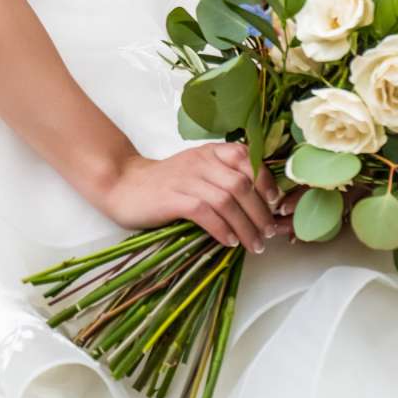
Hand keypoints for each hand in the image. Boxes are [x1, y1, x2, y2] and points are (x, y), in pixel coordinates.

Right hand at [99, 141, 291, 254]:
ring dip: (246, 226)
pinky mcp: (173, 198)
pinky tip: (230, 242)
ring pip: (227, 200)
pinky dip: (222, 229)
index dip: (266, 180)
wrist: (123, 185)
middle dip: (260, 212)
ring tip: (255, 244)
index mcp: (210, 152)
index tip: (275, 203)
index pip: (247, 157)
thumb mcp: (198, 172)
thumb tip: (260, 204)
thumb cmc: (165, 183)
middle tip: (268, 233)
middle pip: (242, 184)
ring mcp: (186, 179)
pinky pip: (206, 212)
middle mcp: (201, 161)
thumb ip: (223, 179)